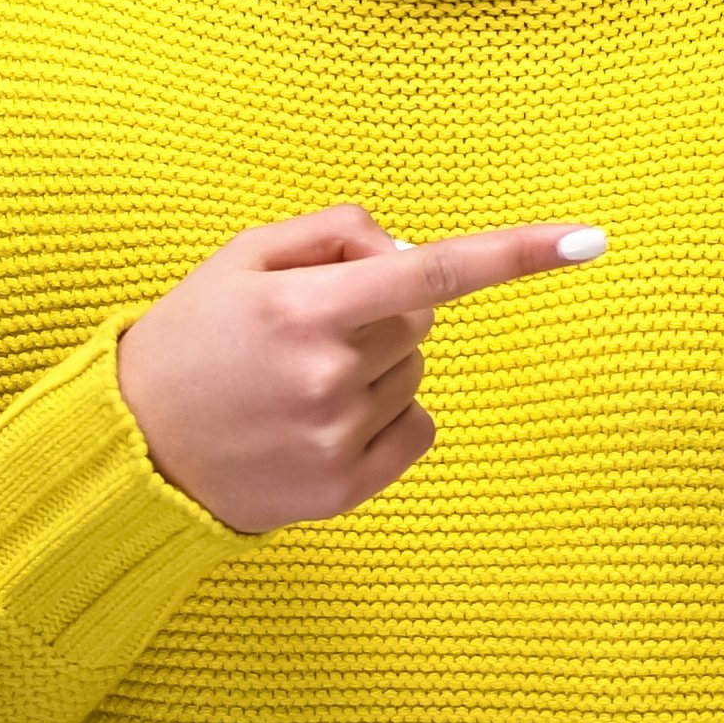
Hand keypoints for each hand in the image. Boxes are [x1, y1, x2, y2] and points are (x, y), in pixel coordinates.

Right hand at [116, 201, 606, 533]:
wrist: (134, 446)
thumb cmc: (192, 336)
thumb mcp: (245, 255)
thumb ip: (336, 233)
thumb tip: (412, 251)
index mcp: (303, 308)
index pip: (431, 272)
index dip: (515, 254)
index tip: (589, 239)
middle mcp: (327, 376)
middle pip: (419, 322)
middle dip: (380, 312)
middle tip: (306, 328)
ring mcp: (336, 439)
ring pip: (413, 373)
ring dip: (375, 364)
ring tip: (297, 378)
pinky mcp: (342, 489)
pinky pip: (416, 429)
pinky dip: (389, 415)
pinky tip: (324, 418)